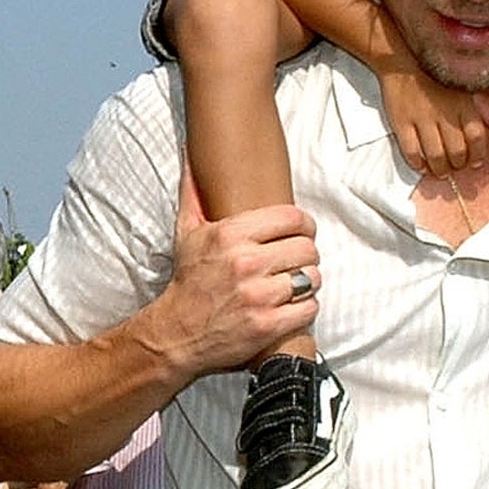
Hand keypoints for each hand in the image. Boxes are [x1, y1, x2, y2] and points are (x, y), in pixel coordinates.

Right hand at [154, 168, 321, 377]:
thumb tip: (191, 155)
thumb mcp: (186, 233)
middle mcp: (245, 262)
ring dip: (307, 282)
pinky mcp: (267, 325)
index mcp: (231, 235)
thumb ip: (194, 194)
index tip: (302, 233)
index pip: (293, 218)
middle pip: (307, 248)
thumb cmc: (188, 281)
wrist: (176, 334)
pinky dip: (304, 308)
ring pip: (311, 277)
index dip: (305, 225)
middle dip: (306, 255)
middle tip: (295, 261)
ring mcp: (258, 296)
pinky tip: (290, 306)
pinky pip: (309, 307)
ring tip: (293, 284)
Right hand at [377, 61, 488, 175]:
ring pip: (435, 155)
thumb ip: (482, 106)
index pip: (476, 137)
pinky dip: (417, 163)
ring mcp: (422, 119)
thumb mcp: (464, 85)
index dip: (478, 155)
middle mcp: (445, 114)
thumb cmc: (434, 74)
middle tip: (456, 168)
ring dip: (439, 169)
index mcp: (463, 104)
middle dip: (458, 165)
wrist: (401, 60)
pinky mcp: (401, 123)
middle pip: (457, 151)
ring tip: (440, 171)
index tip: (475, 162)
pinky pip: (410, 150)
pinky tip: (421, 166)